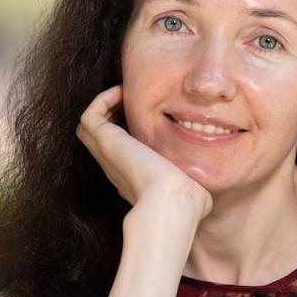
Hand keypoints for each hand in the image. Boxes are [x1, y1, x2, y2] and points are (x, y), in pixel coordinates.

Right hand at [75, 85, 212, 219]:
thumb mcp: (194, 192)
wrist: (174, 203)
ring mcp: (109, 155)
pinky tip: (125, 93)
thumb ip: (196, 187)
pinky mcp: (107, 142)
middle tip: (135, 100)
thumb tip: (206, 191)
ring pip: (89, 126)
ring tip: (127, 94)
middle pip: (99, 137)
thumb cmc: (188, 203)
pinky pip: (91, 114)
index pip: (124, 151)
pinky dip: (103, 99)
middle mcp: (117, 166)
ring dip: (105, 105)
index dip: (131, 131)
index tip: (151, 117)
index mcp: (135, 177)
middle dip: (114, 114)